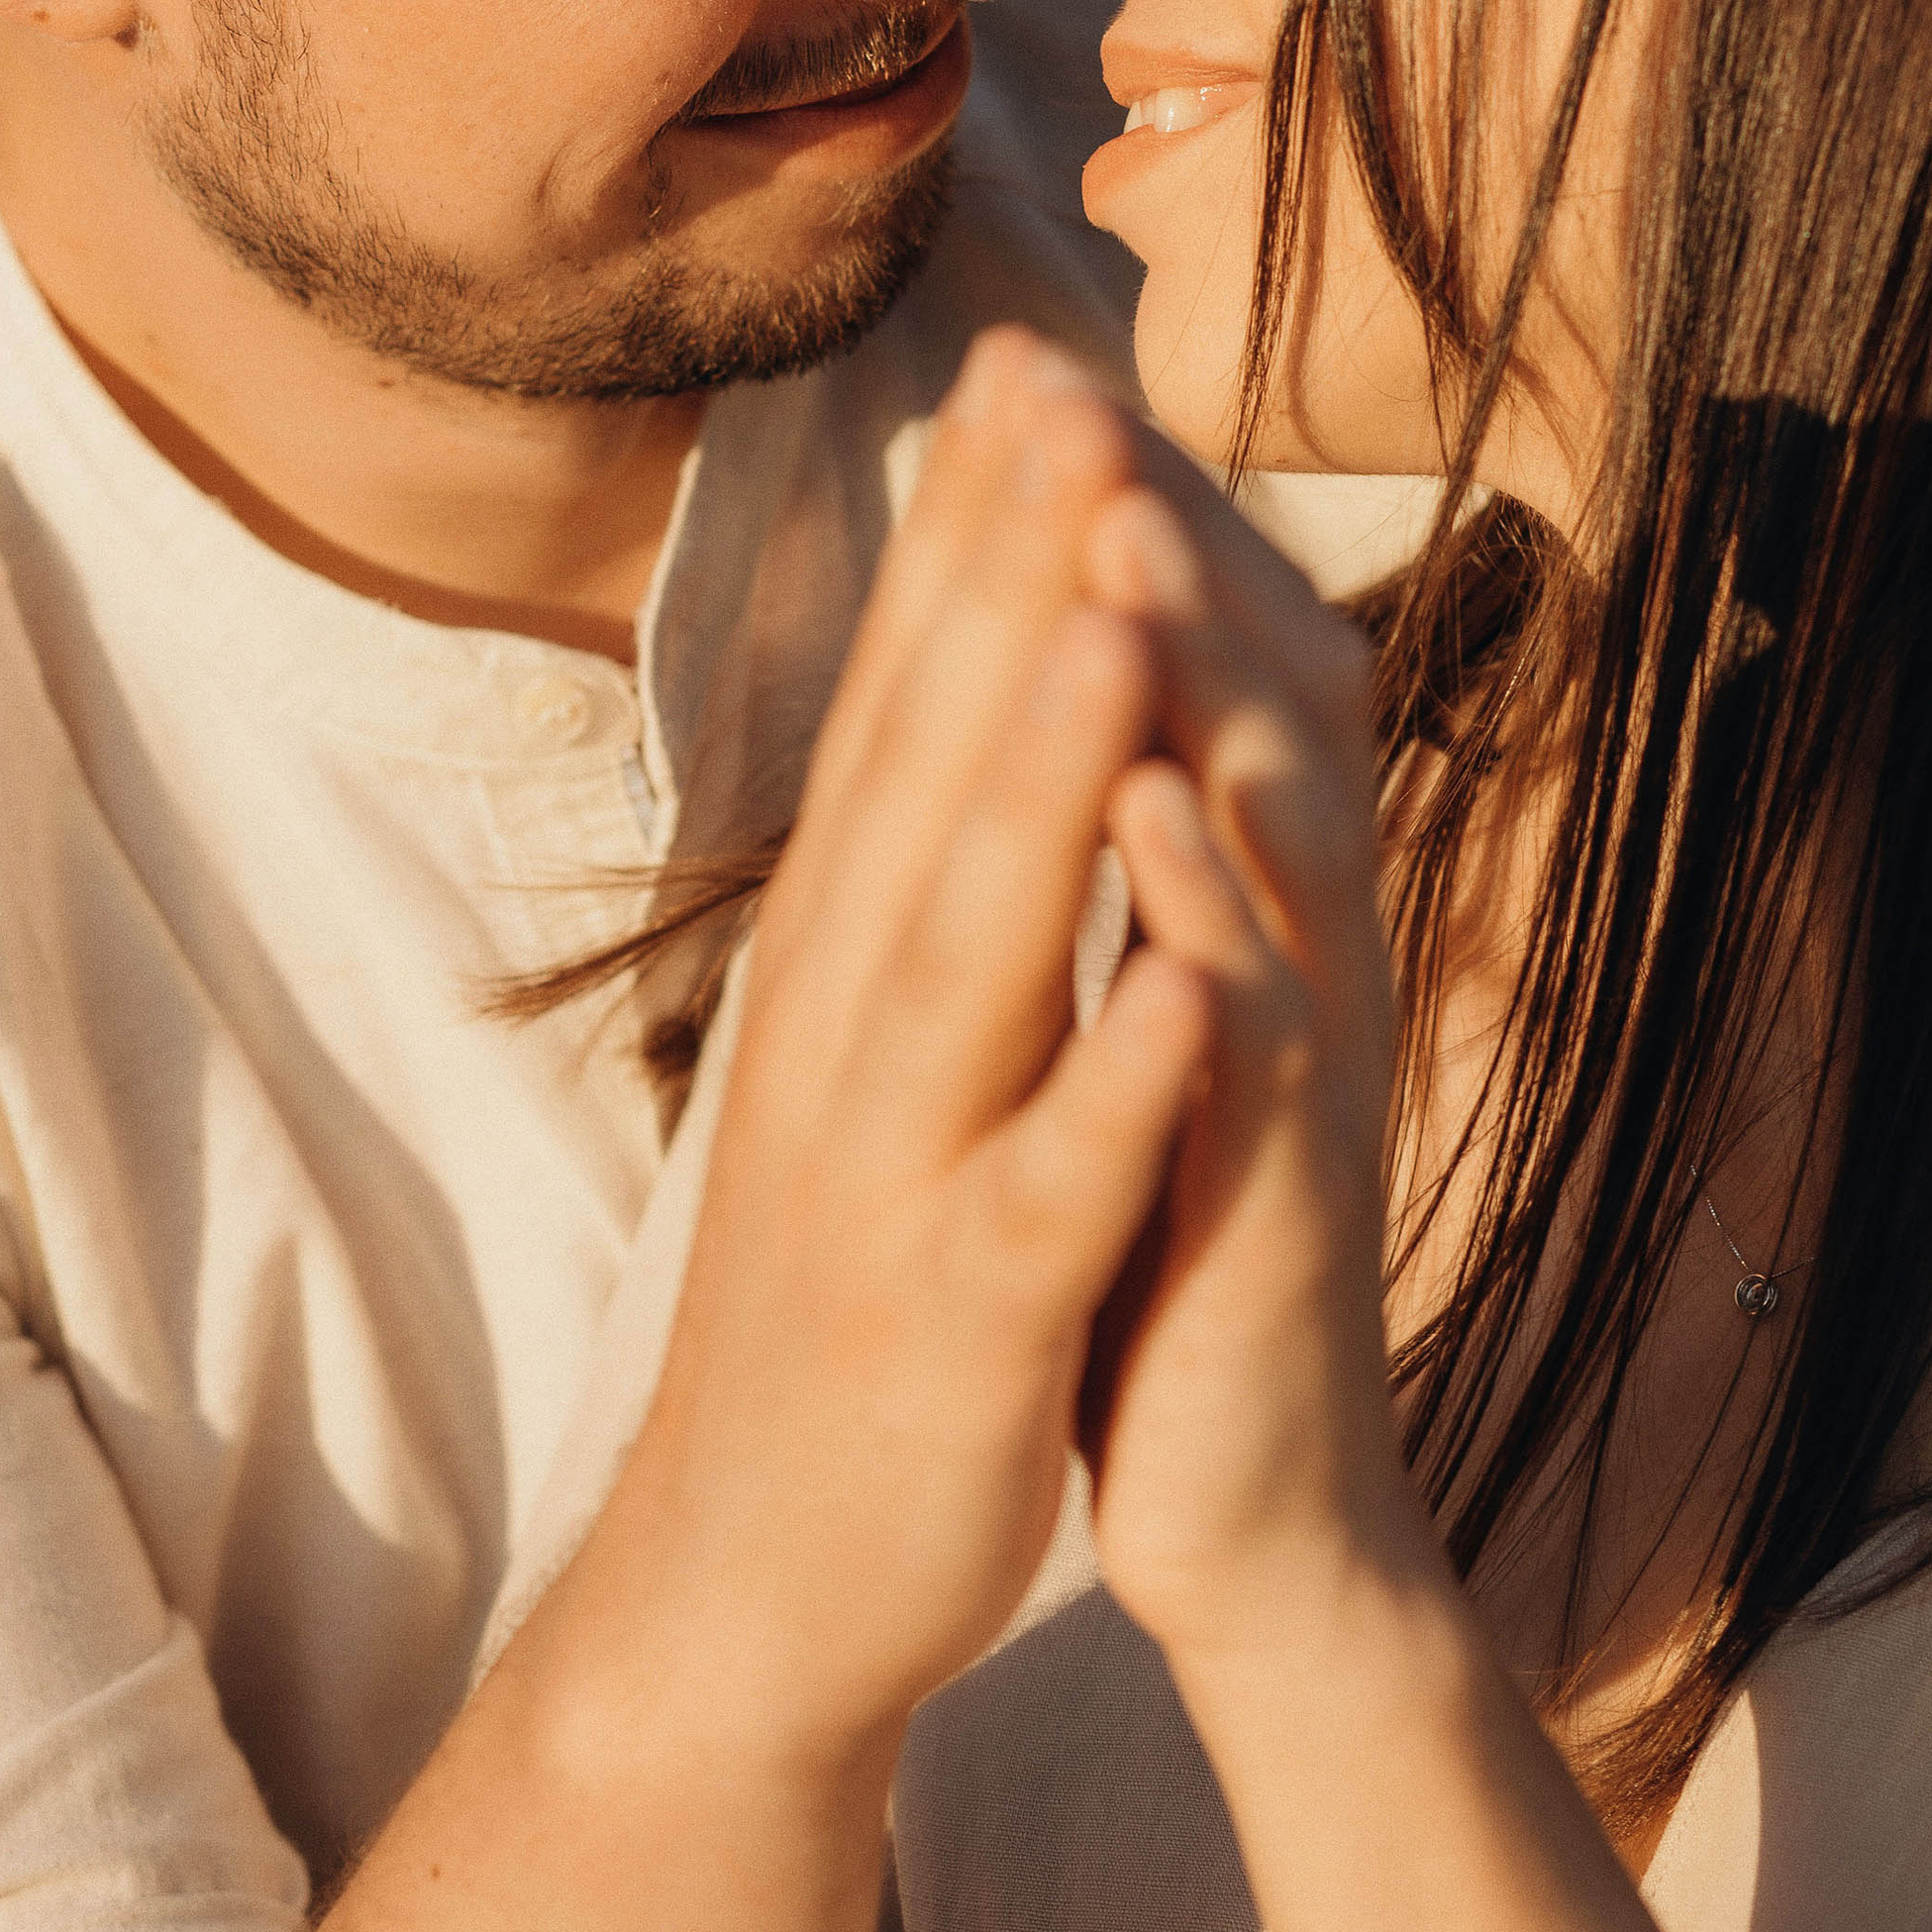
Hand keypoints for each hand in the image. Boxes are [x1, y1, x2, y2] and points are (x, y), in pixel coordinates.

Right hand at [592, 331, 1224, 1771]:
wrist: (751, 1572)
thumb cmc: (848, 1272)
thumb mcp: (874, 1044)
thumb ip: (920, 872)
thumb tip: (973, 688)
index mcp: (850, 955)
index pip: (907, 704)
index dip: (967, 532)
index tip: (1031, 359)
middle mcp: (849, 1026)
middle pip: (927, 773)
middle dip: (998, 580)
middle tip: (1056, 387)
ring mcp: (893, 1170)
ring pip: (970, 954)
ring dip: (1031, 785)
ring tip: (1105, 618)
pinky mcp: (959, 1319)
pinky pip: (1044, 1195)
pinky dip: (1107, 1093)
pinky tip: (1180, 997)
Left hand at [1073, 447, 1417, 1663]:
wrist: (1250, 1500)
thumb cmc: (1177, 1227)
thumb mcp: (1153, 1012)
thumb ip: (1143, 847)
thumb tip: (1091, 674)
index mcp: (1245, 905)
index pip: (1204, 669)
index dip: (1131, 515)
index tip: (1034, 362)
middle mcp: (1298, 955)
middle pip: (1258, 704)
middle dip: (1169, 537)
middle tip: (1080, 377)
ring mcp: (1306, 1073)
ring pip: (1275, 839)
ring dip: (1204, 684)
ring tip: (1122, 534)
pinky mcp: (1286, 1207)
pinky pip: (1261, 1048)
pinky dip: (1210, 931)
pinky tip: (1153, 826)